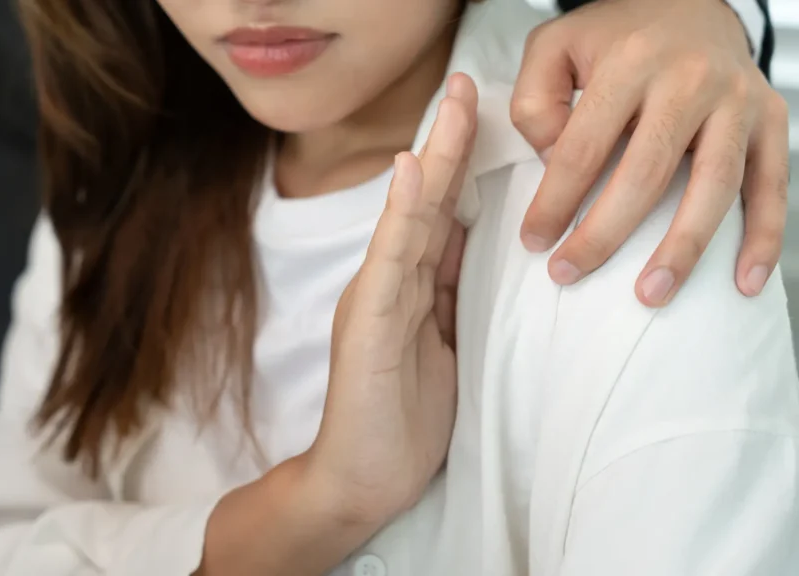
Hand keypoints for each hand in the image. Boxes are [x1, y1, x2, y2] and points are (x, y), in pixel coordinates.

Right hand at [304, 74, 472, 525]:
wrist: (360, 478)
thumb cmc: (404, 419)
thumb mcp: (449, 350)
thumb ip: (457, 300)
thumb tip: (490, 256)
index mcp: (413, 287)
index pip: (443, 214)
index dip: (462, 163)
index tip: (486, 114)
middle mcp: (391, 282)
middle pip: (426, 201)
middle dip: (449, 141)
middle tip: (470, 83)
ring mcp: (375, 298)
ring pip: (410, 217)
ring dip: (432, 158)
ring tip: (452, 105)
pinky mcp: (367, 323)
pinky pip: (389, 260)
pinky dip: (400, 214)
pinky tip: (409, 174)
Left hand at [511, 0, 788, 306]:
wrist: (688, 1)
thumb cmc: (614, 38)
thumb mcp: (554, 47)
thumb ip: (535, 101)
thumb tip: (551, 161)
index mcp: (631, 61)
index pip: (585, 145)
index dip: (556, 199)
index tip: (534, 241)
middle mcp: (691, 79)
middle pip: (647, 172)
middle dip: (605, 233)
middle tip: (569, 273)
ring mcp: (737, 101)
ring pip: (713, 186)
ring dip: (682, 248)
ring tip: (650, 294)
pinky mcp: (771, 120)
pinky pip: (772, 186)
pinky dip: (763, 237)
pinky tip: (744, 283)